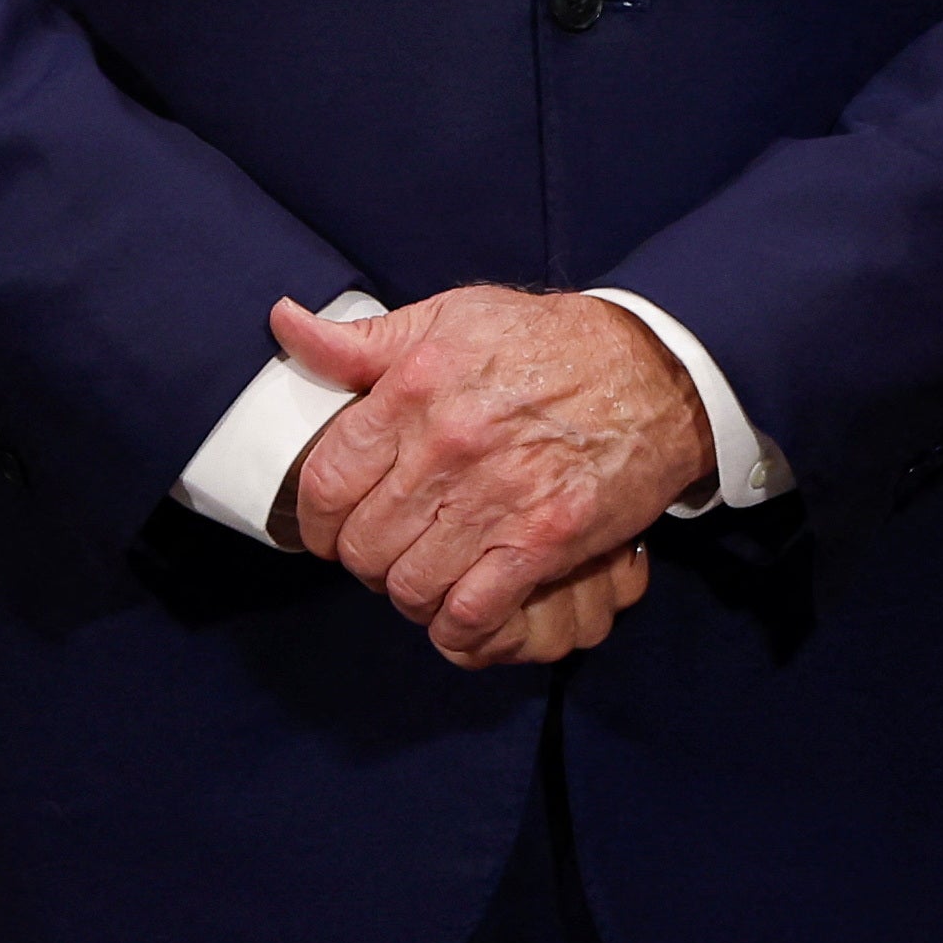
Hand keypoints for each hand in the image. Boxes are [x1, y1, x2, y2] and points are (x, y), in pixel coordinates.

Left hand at [274, 289, 712, 668]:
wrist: (657, 370)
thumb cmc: (549, 342)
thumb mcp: (452, 317)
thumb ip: (362, 339)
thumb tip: (286, 324)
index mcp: (415, 388)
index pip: (326, 480)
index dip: (315, 521)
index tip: (328, 529)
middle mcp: (447, 445)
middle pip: (362, 544)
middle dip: (363, 559)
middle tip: (385, 550)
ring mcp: (497, 498)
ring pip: (408, 586)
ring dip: (409, 593)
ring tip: (424, 574)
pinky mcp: (544, 542)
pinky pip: (471, 612)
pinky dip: (456, 626)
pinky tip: (460, 608)